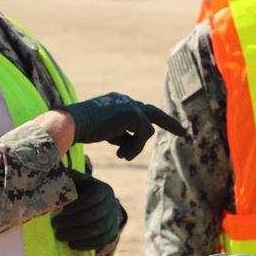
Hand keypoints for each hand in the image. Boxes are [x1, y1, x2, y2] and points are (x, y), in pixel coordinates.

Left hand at [52, 170, 121, 250]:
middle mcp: (111, 203)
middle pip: (93, 215)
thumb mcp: (76, 180)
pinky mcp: (112, 232)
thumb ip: (66, 177)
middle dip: (72, 222)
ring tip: (60, 236)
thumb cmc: (81, 190)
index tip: (62, 210)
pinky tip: (71, 245)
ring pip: (97, 230)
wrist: (99, 203)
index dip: (77, 205)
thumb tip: (51, 175)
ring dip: (76, 234)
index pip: (93, 197)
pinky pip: (101, 241)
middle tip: (55, 225)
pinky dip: (85, 245)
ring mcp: (113, 219)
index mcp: (103, 189)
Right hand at [63, 92, 186, 159]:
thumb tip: (129, 147)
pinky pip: (144, 136)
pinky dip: (134, 148)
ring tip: (120, 155)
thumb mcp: (102, 133)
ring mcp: (131, 106)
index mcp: (117, 102)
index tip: (156, 127)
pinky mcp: (134, 115)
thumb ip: (119, 135)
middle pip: (153, 113)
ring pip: (145, 132)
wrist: (72, 123)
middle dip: (169, 123)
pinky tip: (120, 153)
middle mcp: (126, 101)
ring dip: (134, 147)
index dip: (149, 121)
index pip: (138, 111)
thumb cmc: (81, 129)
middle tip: (183, 133)